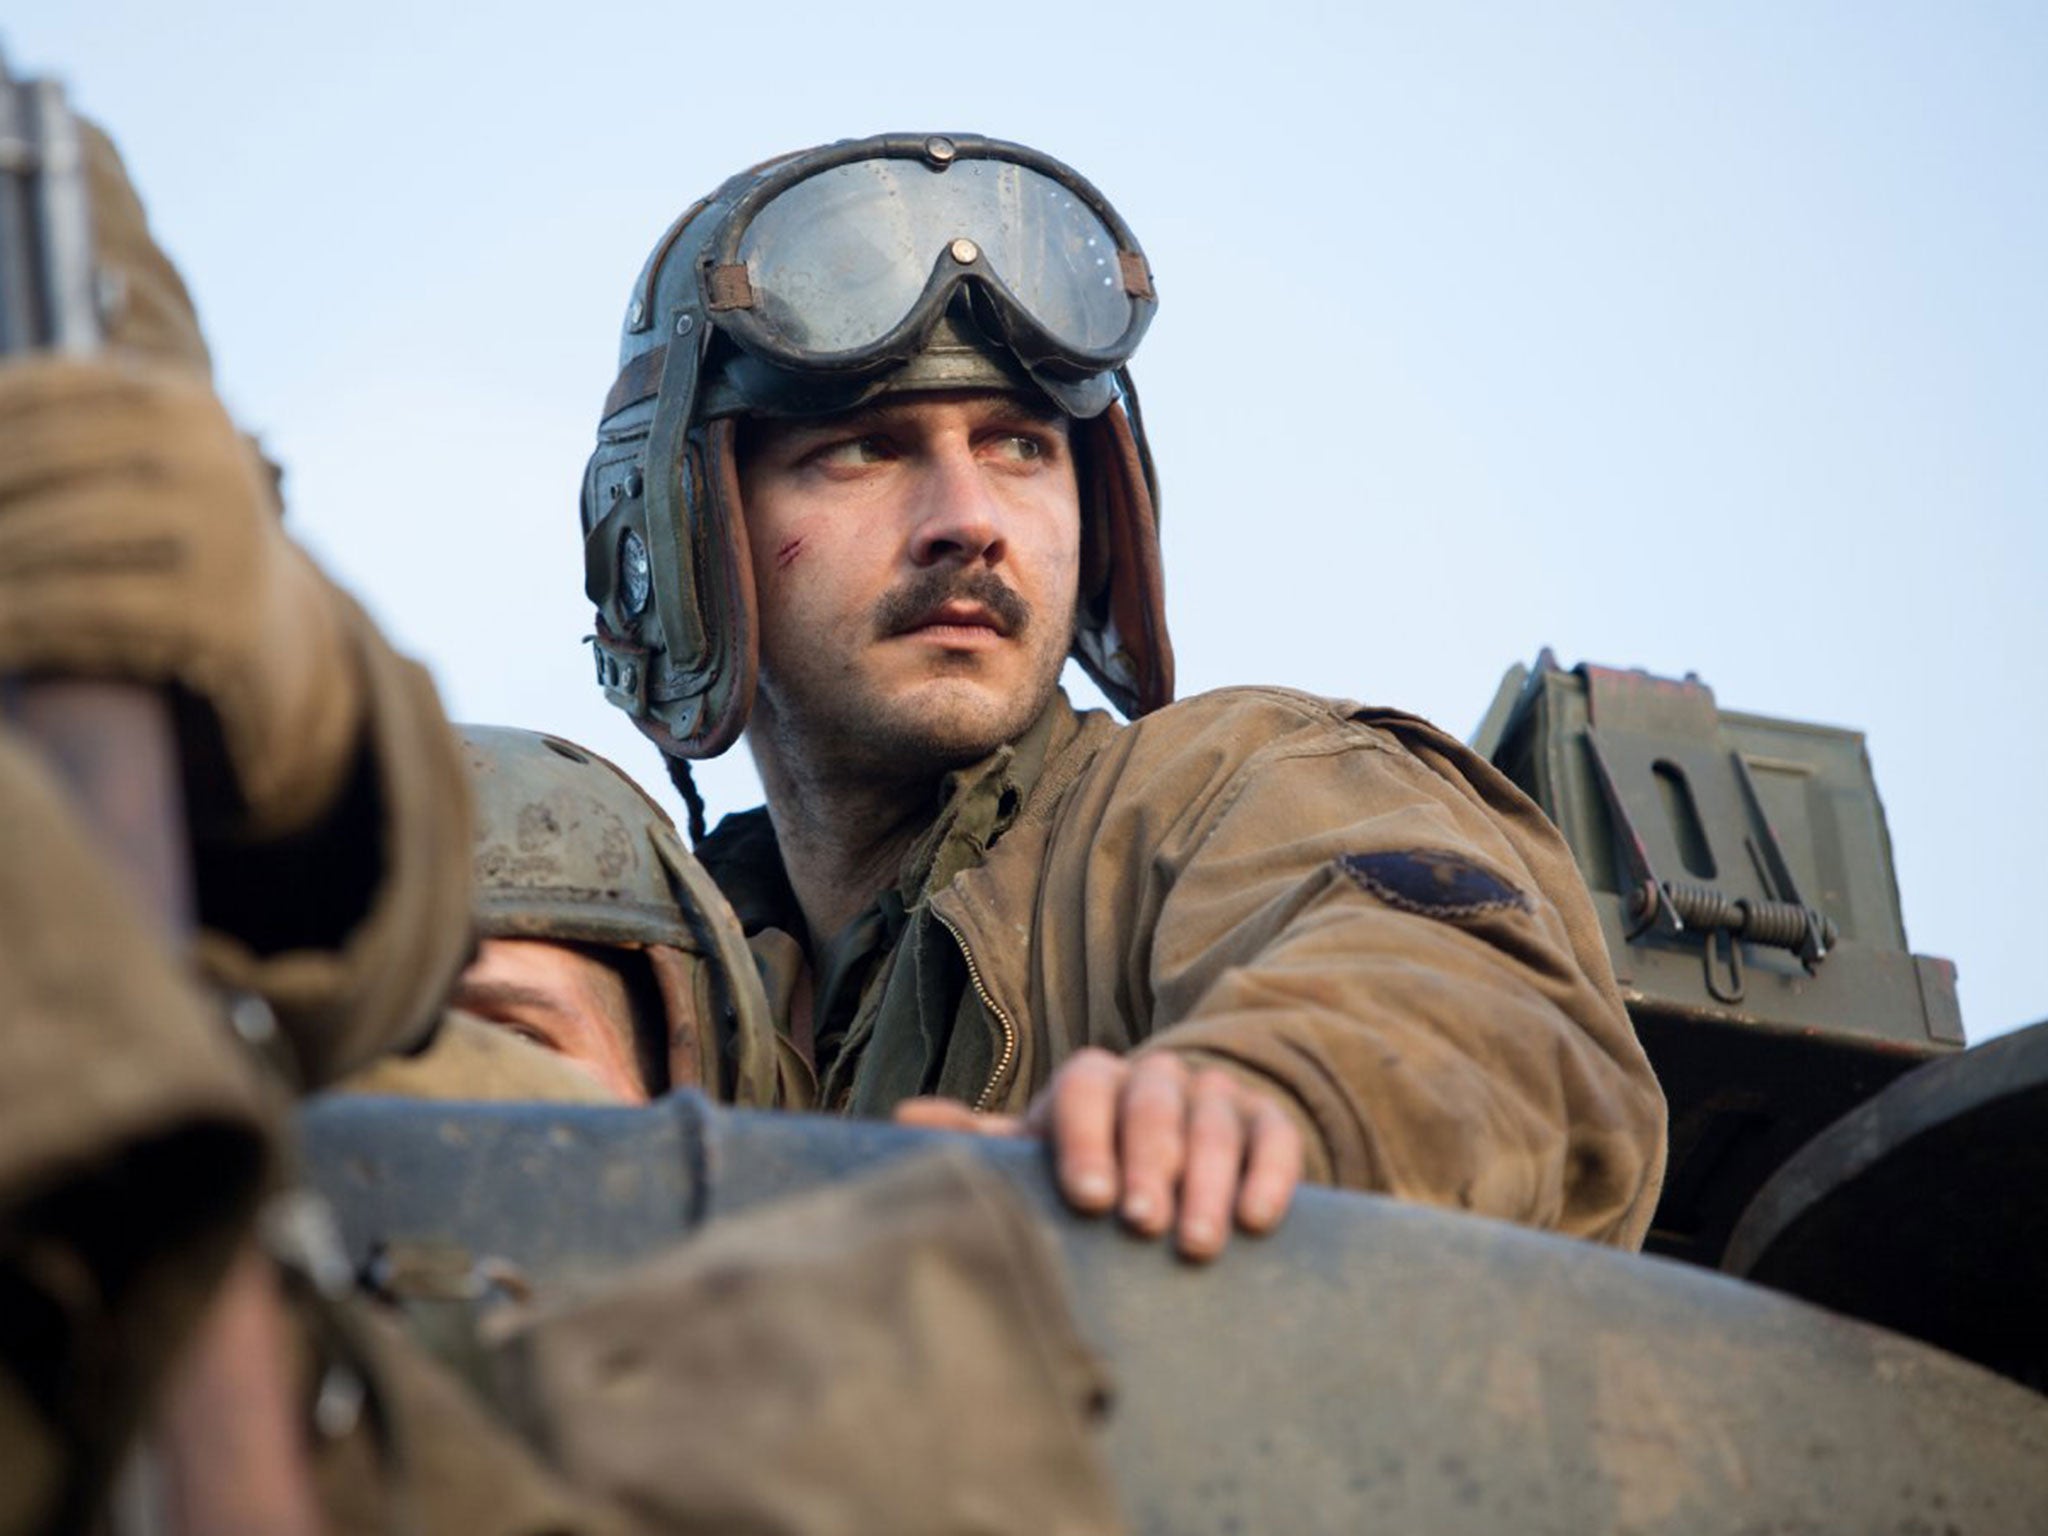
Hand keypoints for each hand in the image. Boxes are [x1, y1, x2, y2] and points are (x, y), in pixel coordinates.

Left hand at [893, 1048, 1303, 1260]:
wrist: (1175, 1146)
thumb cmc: (1089, 1162)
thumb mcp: (1037, 1153)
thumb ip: (982, 1145)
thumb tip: (903, 1122)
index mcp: (1090, 1079)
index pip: (1083, 1090)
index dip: (1084, 1140)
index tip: (1088, 1199)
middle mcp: (1153, 1076)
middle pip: (1150, 1105)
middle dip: (1147, 1164)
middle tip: (1143, 1224)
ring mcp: (1213, 1093)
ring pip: (1214, 1123)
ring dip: (1207, 1182)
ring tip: (1196, 1243)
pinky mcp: (1265, 1121)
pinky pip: (1274, 1138)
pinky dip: (1269, 1175)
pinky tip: (1256, 1220)